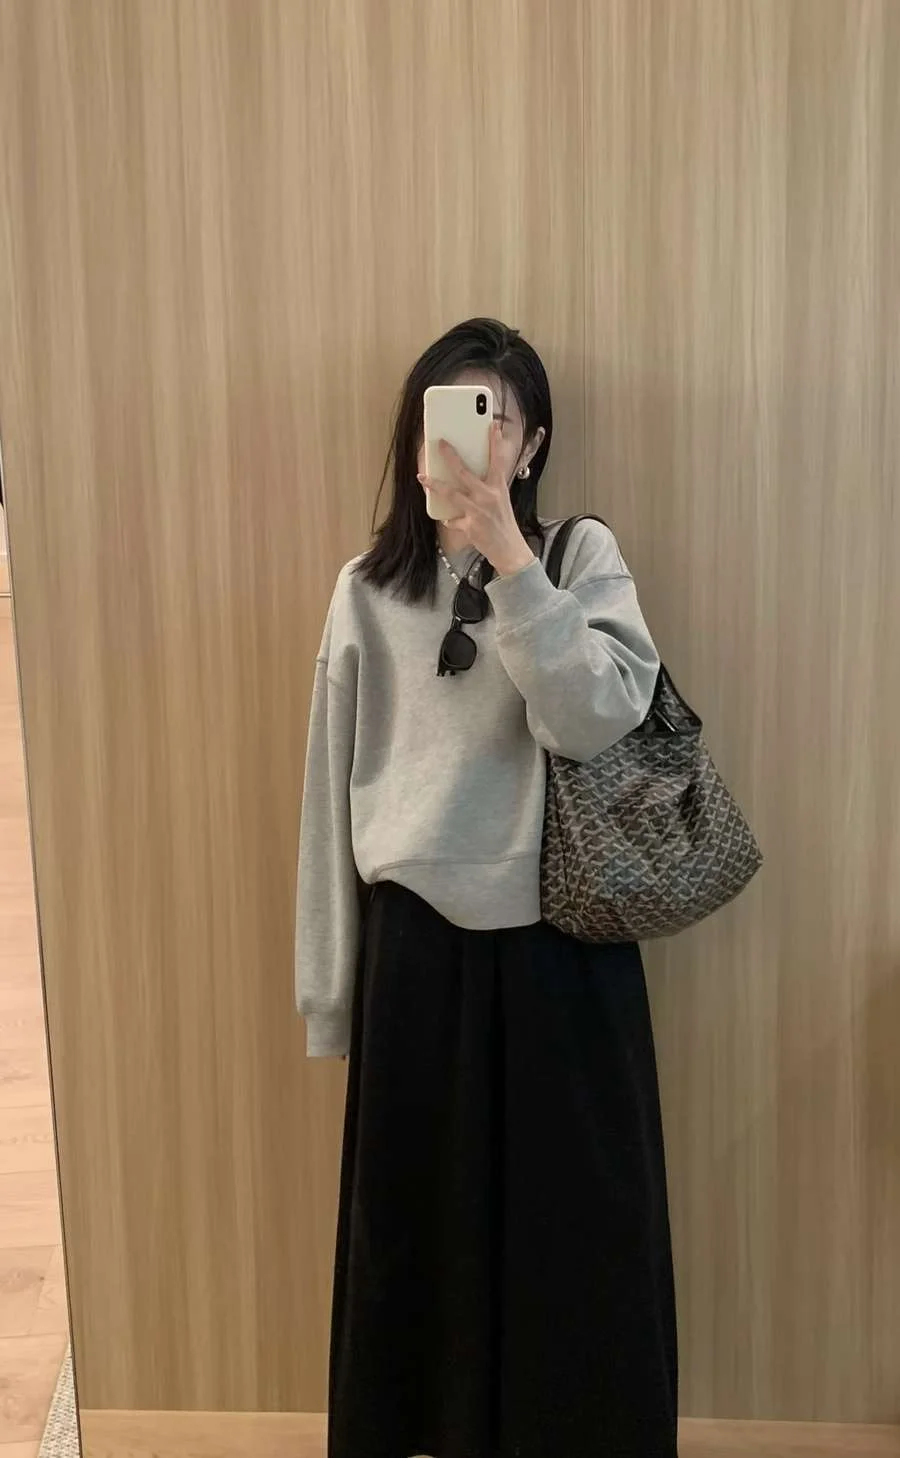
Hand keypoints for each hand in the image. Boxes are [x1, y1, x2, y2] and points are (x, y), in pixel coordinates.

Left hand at [418, 423, 535, 576]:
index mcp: (498, 488)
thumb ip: (488, 486)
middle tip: (440, 444)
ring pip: (451, 493)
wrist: (509, 549)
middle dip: (450, 456)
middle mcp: (488, 497)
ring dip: (434, 485)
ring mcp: (477, 511)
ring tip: (422, 477)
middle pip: (464, 472)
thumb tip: (470, 474)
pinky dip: (450, 519)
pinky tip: (448, 519)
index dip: (494, 442)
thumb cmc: (503, 523)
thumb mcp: (501, 500)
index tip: (492, 425)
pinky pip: (452, 520)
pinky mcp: (469, 526)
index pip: (497, 460)